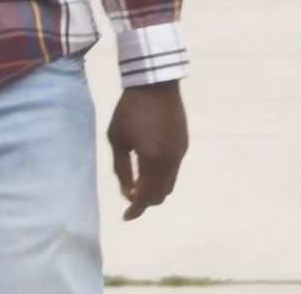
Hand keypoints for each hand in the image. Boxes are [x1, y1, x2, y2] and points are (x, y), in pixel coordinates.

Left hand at [107, 80, 187, 219]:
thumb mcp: (117, 139)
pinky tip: (149, 166)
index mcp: (153, 159)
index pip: (146, 196)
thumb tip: (127, 192)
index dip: (135, 210)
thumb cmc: (130, 109)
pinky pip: (174, 170)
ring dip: (154, 189)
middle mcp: (171, 160)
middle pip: (161, 194)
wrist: (156, 83)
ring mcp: (180, 152)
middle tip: (129, 196)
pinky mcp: (184, 144)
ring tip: (138, 182)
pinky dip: (161, 176)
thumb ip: (121, 169)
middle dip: (145, 201)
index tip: (125, 217)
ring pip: (169, 183)